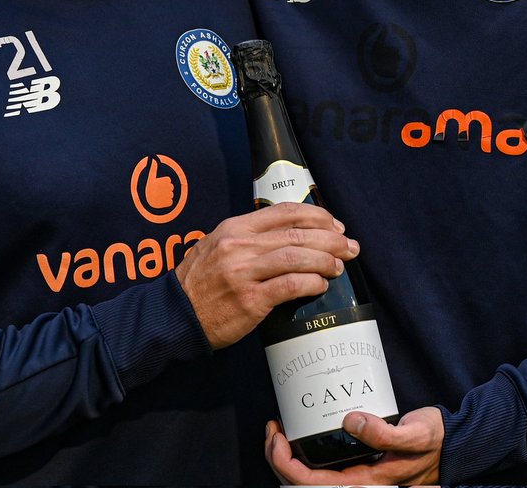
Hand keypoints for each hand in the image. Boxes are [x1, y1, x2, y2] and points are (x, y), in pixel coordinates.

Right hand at [175, 202, 357, 348]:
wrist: (175, 315)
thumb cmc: (199, 281)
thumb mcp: (217, 244)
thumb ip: (249, 237)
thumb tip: (289, 234)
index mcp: (235, 227)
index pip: (284, 211)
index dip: (316, 215)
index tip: (334, 224)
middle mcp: (240, 245)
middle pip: (296, 233)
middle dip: (330, 238)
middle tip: (350, 245)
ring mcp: (244, 273)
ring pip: (296, 257)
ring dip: (325, 260)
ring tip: (339, 265)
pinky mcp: (249, 301)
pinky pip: (288, 287)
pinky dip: (310, 283)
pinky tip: (320, 285)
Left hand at [265, 406, 443, 484]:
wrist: (451, 446)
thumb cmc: (434, 441)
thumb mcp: (415, 433)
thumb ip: (385, 432)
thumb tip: (352, 422)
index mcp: (366, 483)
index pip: (313, 485)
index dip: (287, 465)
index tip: (278, 437)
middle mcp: (357, 484)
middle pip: (303, 485)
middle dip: (278, 458)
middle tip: (273, 427)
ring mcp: (355, 475)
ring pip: (308, 478)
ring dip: (286, 457)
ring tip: (279, 428)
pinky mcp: (357, 464)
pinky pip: (320, 467)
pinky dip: (302, 453)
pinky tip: (300, 432)